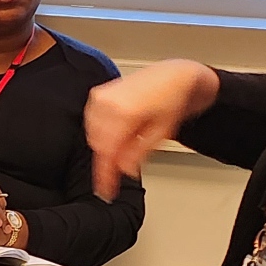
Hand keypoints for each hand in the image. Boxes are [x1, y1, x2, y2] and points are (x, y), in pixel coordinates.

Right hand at [86, 59, 219, 199]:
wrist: (173, 75)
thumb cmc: (172, 97)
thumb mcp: (161, 131)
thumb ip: (139, 152)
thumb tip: (124, 169)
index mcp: (124, 111)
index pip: (107, 151)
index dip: (105, 175)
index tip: (105, 190)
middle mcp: (108, 101)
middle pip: (97, 143)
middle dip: (106, 160)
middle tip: (117, 173)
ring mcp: (101, 96)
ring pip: (92, 134)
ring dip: (103, 146)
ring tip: (122, 149)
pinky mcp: (97, 94)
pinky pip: (91, 121)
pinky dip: (100, 132)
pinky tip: (115, 135)